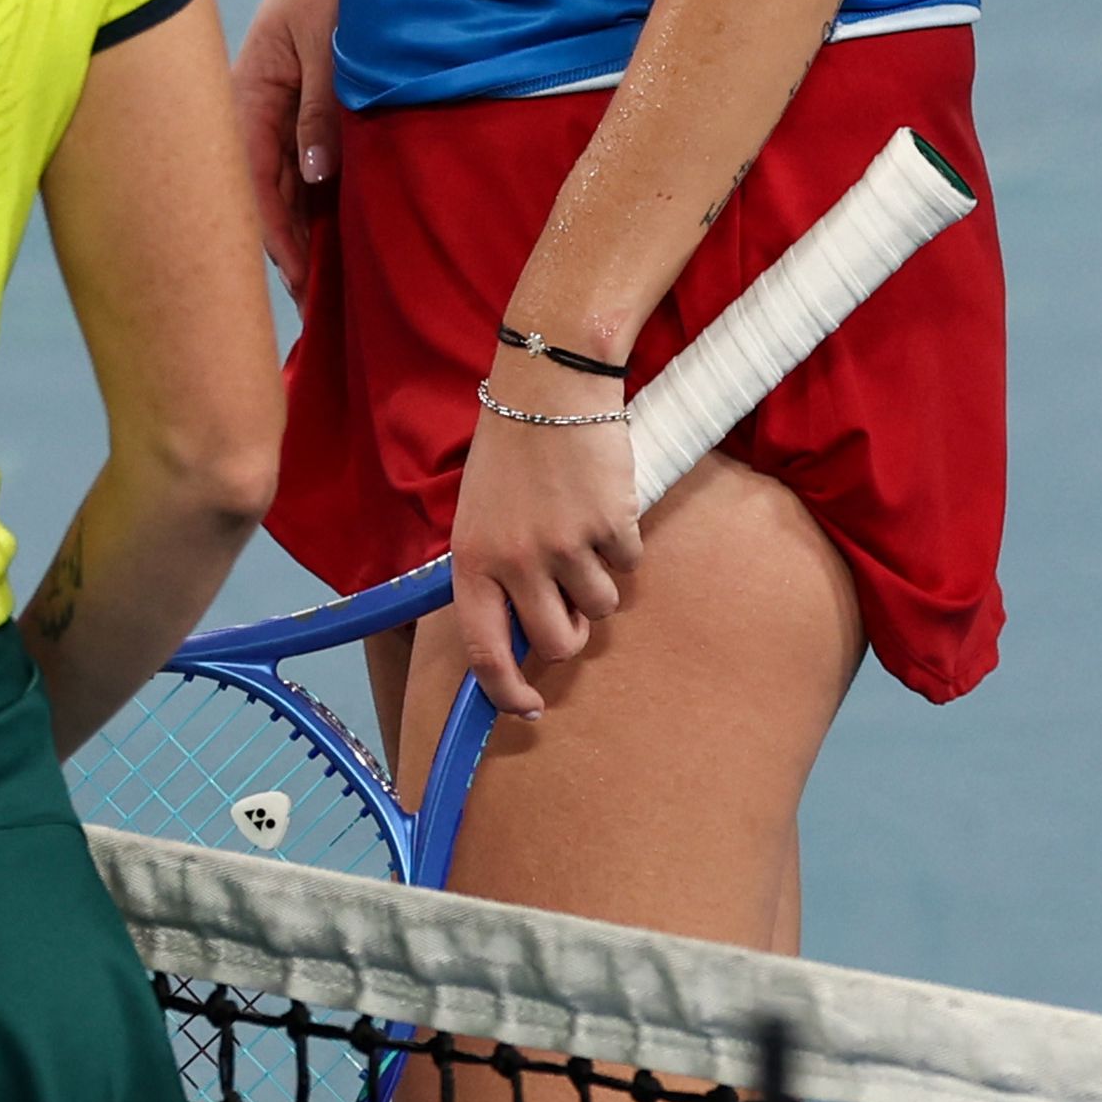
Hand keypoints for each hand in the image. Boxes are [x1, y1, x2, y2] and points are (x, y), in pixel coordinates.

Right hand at [229, 0, 352, 293]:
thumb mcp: (326, 48)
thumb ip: (318, 112)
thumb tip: (312, 181)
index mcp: (246, 93)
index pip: (250, 183)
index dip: (275, 236)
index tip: (301, 283)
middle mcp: (253, 107)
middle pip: (261, 192)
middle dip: (284, 247)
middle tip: (314, 302)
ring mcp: (274, 105)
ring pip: (281, 181)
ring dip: (300, 226)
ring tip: (326, 279)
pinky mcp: (295, 100)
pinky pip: (297, 160)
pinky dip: (312, 197)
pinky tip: (332, 228)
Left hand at [444, 382, 639, 718]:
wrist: (547, 392)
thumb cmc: (508, 458)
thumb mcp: (477, 518)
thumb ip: (493, 575)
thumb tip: (514, 638)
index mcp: (473, 560)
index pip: (484, 649)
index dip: (505, 691)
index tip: (526, 709)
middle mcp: (516, 560)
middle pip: (558, 643)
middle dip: (570, 634)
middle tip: (568, 601)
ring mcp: (566, 545)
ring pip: (601, 609)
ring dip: (598, 584)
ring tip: (581, 535)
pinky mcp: (612, 525)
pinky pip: (629, 566)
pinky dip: (623, 547)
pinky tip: (602, 508)